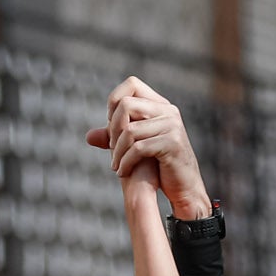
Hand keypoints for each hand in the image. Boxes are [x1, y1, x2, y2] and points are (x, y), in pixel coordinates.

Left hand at [92, 77, 211, 219]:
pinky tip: (122, 172)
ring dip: (117, 151)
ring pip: (129, 130)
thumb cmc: (161, 167)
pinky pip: (138, 149)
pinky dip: (126, 162)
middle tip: (111, 150)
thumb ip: (115, 139)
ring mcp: (172, 126)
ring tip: (115, 166)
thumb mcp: (136, 148)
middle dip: (113, 130)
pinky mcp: (172, 144)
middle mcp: (168, 111)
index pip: (131, 85)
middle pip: (126, 105)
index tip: (112, 126)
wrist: (186, 189)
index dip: (114, 101)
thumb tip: (89, 136)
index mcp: (161, 106)